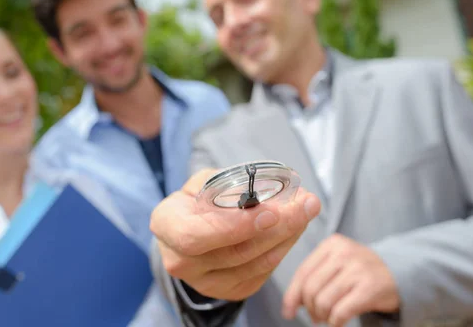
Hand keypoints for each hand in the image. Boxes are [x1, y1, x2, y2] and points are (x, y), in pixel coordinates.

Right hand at [150, 168, 320, 300]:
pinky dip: (282, 249)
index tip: (270, 212)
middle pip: (234, 252)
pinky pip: (261, 274)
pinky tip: (293, 229)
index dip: (234, 227)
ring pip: (254, 265)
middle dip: (277, 228)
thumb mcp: (204, 181)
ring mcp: (204, 282)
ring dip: (287, 237)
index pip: (196, 236)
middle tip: (304, 205)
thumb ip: (230, 184)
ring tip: (305, 211)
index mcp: (167, 226)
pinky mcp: (227, 291)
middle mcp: (180, 261)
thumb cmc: (197, 200)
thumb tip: (270, 189)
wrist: (189, 229)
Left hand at [282, 234, 399, 325]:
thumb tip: (290, 304)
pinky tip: (338, 323)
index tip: (287, 312)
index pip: (303, 272)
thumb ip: (314, 277)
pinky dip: (335, 322)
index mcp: (331, 244)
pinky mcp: (370, 288)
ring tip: (328, 318)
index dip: (292, 296)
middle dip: (309, 308)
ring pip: (324, 301)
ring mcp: (358, 269)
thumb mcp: (336, 265)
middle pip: (311, 288)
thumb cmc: (359, 272)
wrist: (399, 273)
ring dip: (323, 316)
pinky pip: (341, 311)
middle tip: (316, 317)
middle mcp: (344, 253)